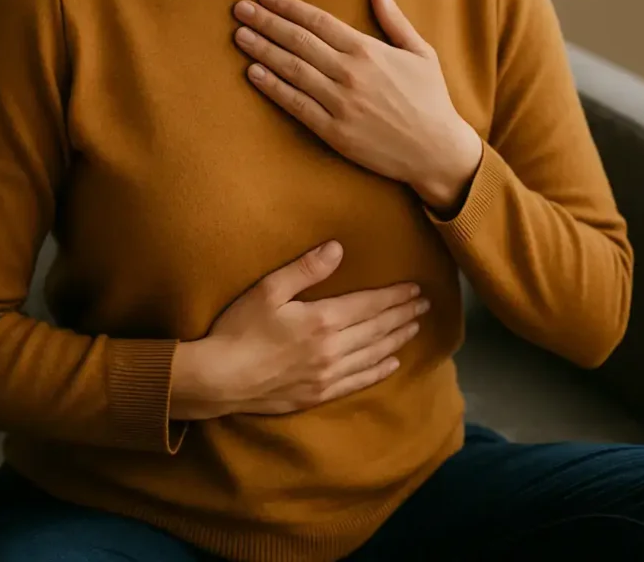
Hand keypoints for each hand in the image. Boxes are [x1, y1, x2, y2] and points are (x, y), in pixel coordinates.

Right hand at [188, 242, 428, 416]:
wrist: (218, 378)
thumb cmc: (238, 329)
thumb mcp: (268, 290)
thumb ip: (305, 269)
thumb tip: (338, 248)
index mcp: (322, 320)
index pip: (368, 305)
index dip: (394, 296)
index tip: (415, 288)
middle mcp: (331, 350)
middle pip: (377, 329)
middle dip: (402, 315)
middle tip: (424, 305)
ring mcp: (326, 376)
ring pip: (372, 354)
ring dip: (397, 340)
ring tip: (415, 327)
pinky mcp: (317, 394)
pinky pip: (358, 382)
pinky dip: (378, 371)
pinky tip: (392, 364)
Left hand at [232, 0, 482, 211]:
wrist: (437, 151)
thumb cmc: (430, 99)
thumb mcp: (421, 52)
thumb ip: (394, 19)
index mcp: (369, 51)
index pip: (319, 21)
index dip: (288, 7)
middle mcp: (351, 74)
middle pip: (298, 41)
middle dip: (266, 22)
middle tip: (239, 9)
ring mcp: (340, 104)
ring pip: (292, 70)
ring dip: (262, 50)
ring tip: (239, 35)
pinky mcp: (334, 132)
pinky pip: (296, 105)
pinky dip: (273, 87)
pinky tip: (253, 73)